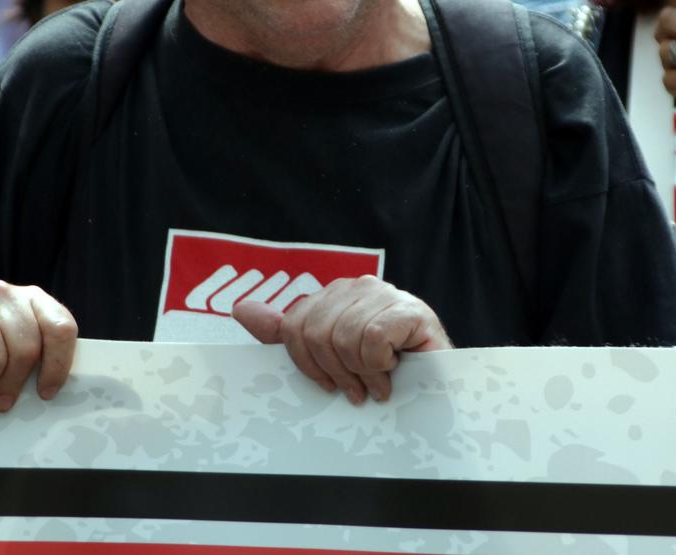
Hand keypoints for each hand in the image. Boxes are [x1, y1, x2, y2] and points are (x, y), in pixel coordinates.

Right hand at [0, 281, 78, 411]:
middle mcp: (4, 294)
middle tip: (2, 403)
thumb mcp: (15, 345)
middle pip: (25, 348)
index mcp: (33, 299)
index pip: (60, 328)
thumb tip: (47, 396)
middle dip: (14, 383)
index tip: (46, 393)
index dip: (57, 365)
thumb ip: (36, 357)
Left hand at [233, 276, 450, 404]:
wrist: (436, 387)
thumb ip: (285, 333)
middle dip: (337, 372)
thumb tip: (240, 310)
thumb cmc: (381, 373)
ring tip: (379, 383)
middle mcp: (358, 287)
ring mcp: (386, 295)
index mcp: (334, 296)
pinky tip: (395, 370)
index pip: (295, 327)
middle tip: (359, 389)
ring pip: (345, 337)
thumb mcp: (327, 355)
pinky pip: (373, 337)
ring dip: (363, 372)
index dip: (309, 366)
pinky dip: (381, 363)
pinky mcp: (411, 310)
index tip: (331, 386)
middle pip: (317, 334)